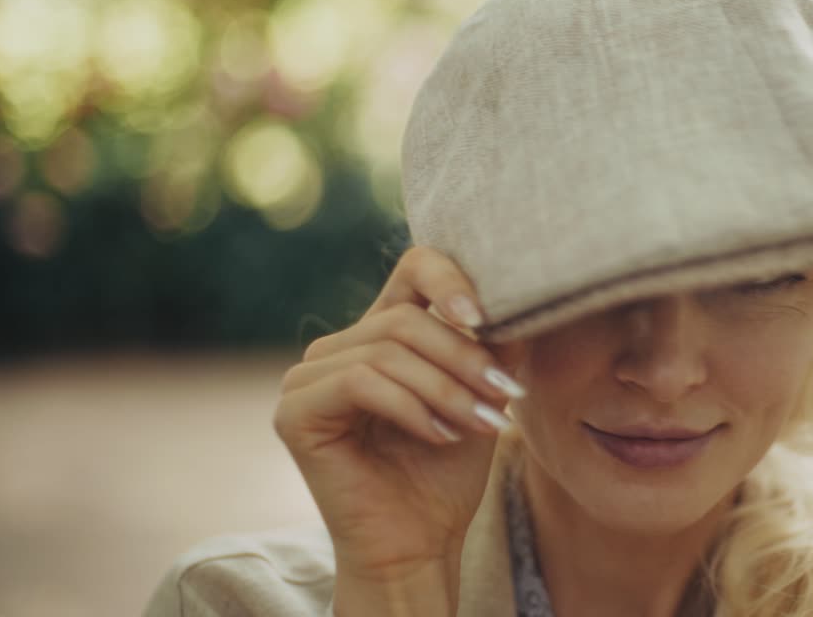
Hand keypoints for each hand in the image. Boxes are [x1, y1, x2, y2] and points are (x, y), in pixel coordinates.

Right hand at [272, 245, 525, 585]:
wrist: (418, 542)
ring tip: (482, 424)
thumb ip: (493, 345)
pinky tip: (439, 435)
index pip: (414, 269)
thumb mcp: (481, 395)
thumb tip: (518, 300)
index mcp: (379, 333)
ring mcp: (308, 377)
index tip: (487, 317)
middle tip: (505, 397)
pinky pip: (360, 382)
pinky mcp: (294, 410)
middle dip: (464, 359)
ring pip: (388, 352)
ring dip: (446, 389)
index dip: (451, 280)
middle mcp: (338, 347)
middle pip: (406, 319)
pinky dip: (411, 407)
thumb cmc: (446, 471)